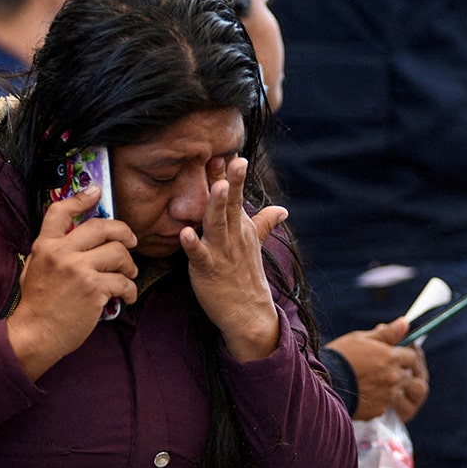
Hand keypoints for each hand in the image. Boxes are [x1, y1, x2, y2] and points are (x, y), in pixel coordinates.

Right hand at [7, 185, 138, 379]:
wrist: (35, 334)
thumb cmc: (37, 304)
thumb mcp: (35, 268)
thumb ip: (54, 250)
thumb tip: (76, 237)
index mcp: (45, 245)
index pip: (61, 211)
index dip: (81, 198)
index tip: (97, 191)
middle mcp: (62, 252)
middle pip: (102, 227)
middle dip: (124, 233)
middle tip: (131, 243)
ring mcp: (79, 270)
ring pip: (118, 253)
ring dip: (129, 265)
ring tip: (128, 275)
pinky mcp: (94, 289)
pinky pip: (123, 281)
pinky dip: (130, 290)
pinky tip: (127, 296)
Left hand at [181, 157, 287, 360]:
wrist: (249, 314)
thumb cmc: (247, 278)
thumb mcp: (256, 245)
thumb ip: (264, 224)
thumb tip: (281, 209)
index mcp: (242, 228)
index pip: (237, 197)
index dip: (233, 176)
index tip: (231, 153)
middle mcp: (233, 236)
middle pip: (230, 205)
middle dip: (230, 181)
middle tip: (228, 159)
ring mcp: (221, 253)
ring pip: (218, 224)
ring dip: (217, 205)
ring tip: (218, 186)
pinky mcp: (207, 271)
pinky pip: (199, 256)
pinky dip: (192, 245)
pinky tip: (184, 233)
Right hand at [327, 318, 428, 421]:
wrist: (322, 382)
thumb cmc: (340, 356)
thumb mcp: (361, 339)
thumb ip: (386, 333)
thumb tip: (405, 323)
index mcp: (390, 357)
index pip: (413, 357)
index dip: (410, 356)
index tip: (405, 356)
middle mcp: (393, 377)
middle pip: (413, 376)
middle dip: (409, 372)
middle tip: (399, 370)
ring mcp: (388, 395)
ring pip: (404, 392)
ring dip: (399, 387)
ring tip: (385, 383)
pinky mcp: (379, 410)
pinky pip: (389, 404)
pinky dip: (384, 399)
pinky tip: (371, 393)